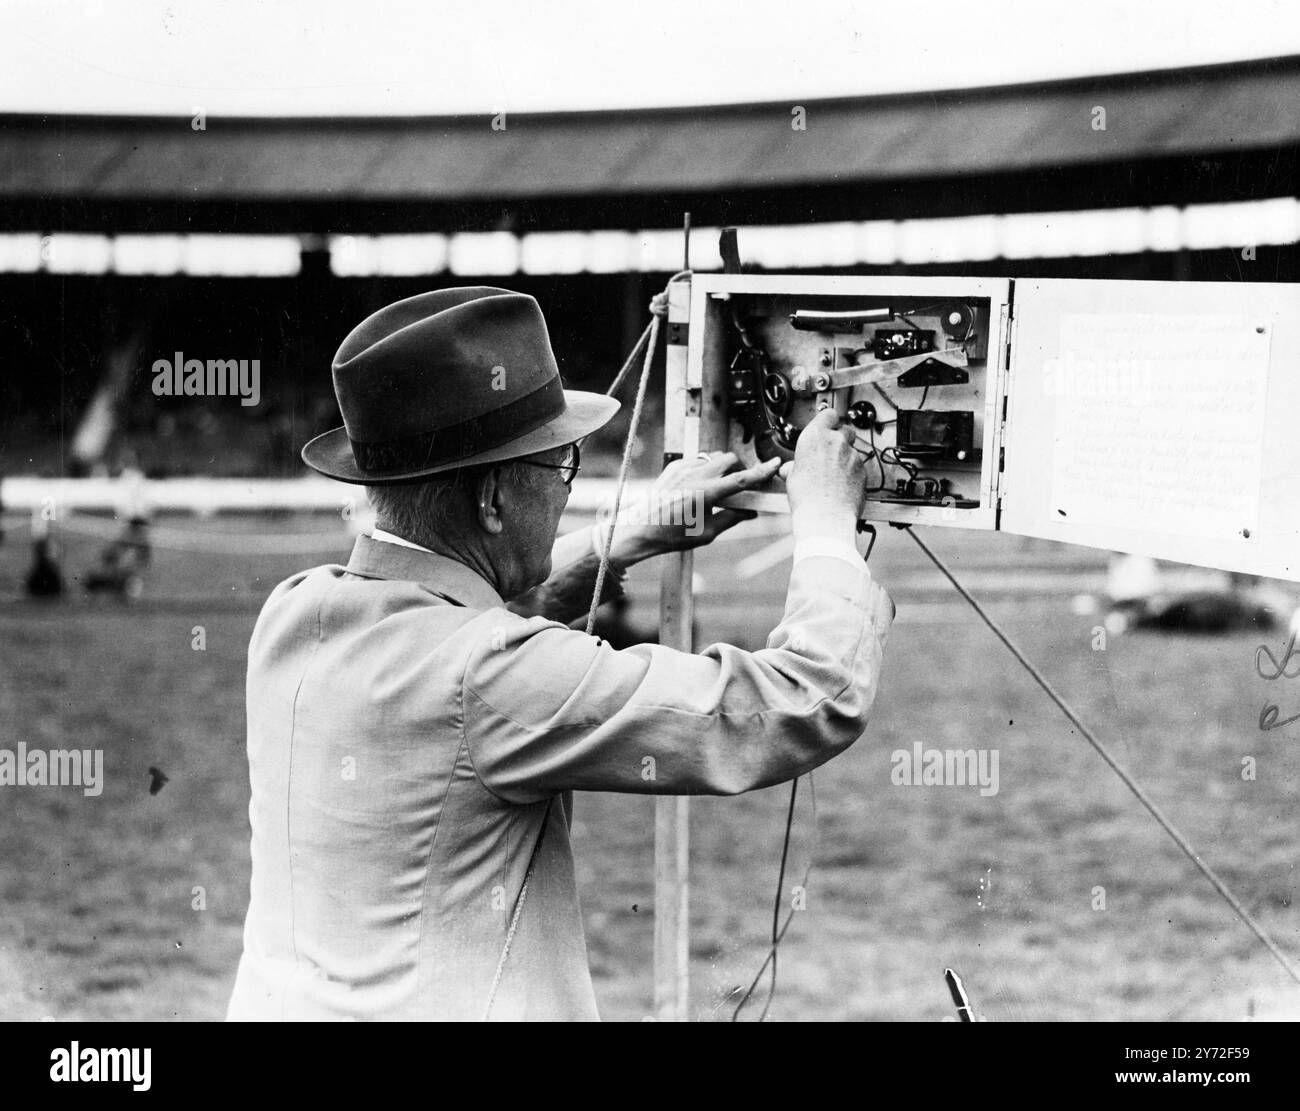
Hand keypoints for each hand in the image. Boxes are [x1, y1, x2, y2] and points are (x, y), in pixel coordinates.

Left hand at [602, 451, 780, 564]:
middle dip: (738, 469)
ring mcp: (684, 467)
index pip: (741, 480)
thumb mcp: (708, 534)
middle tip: (738, 485)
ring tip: (717, 487)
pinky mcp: (675, 465)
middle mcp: (696, 475)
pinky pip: (699, 460)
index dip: (761, 472)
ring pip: (714, 457)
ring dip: (722, 467)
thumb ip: (732, 519)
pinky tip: (698, 487)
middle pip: (730, 459)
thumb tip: (751, 511)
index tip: (775, 465)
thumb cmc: (673, 535)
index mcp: (706, 494)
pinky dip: (705, 469)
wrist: (641, 528)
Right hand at [782, 410, 867, 538]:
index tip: (826, 424)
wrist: (826, 517)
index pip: (827, 414)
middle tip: (828, 453)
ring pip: (852, 450)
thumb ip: (795, 466)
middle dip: (839, 438)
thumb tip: (790, 469)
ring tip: (833, 475)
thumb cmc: (807, 498)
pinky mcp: (863, 470)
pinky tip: (842, 485)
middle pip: (844, 429)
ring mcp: (852, 455)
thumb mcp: (791, 477)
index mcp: (815, 437)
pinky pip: (858, 466)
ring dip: (845, 458)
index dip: (827, 420)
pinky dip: (852, 472)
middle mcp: (836, 441)